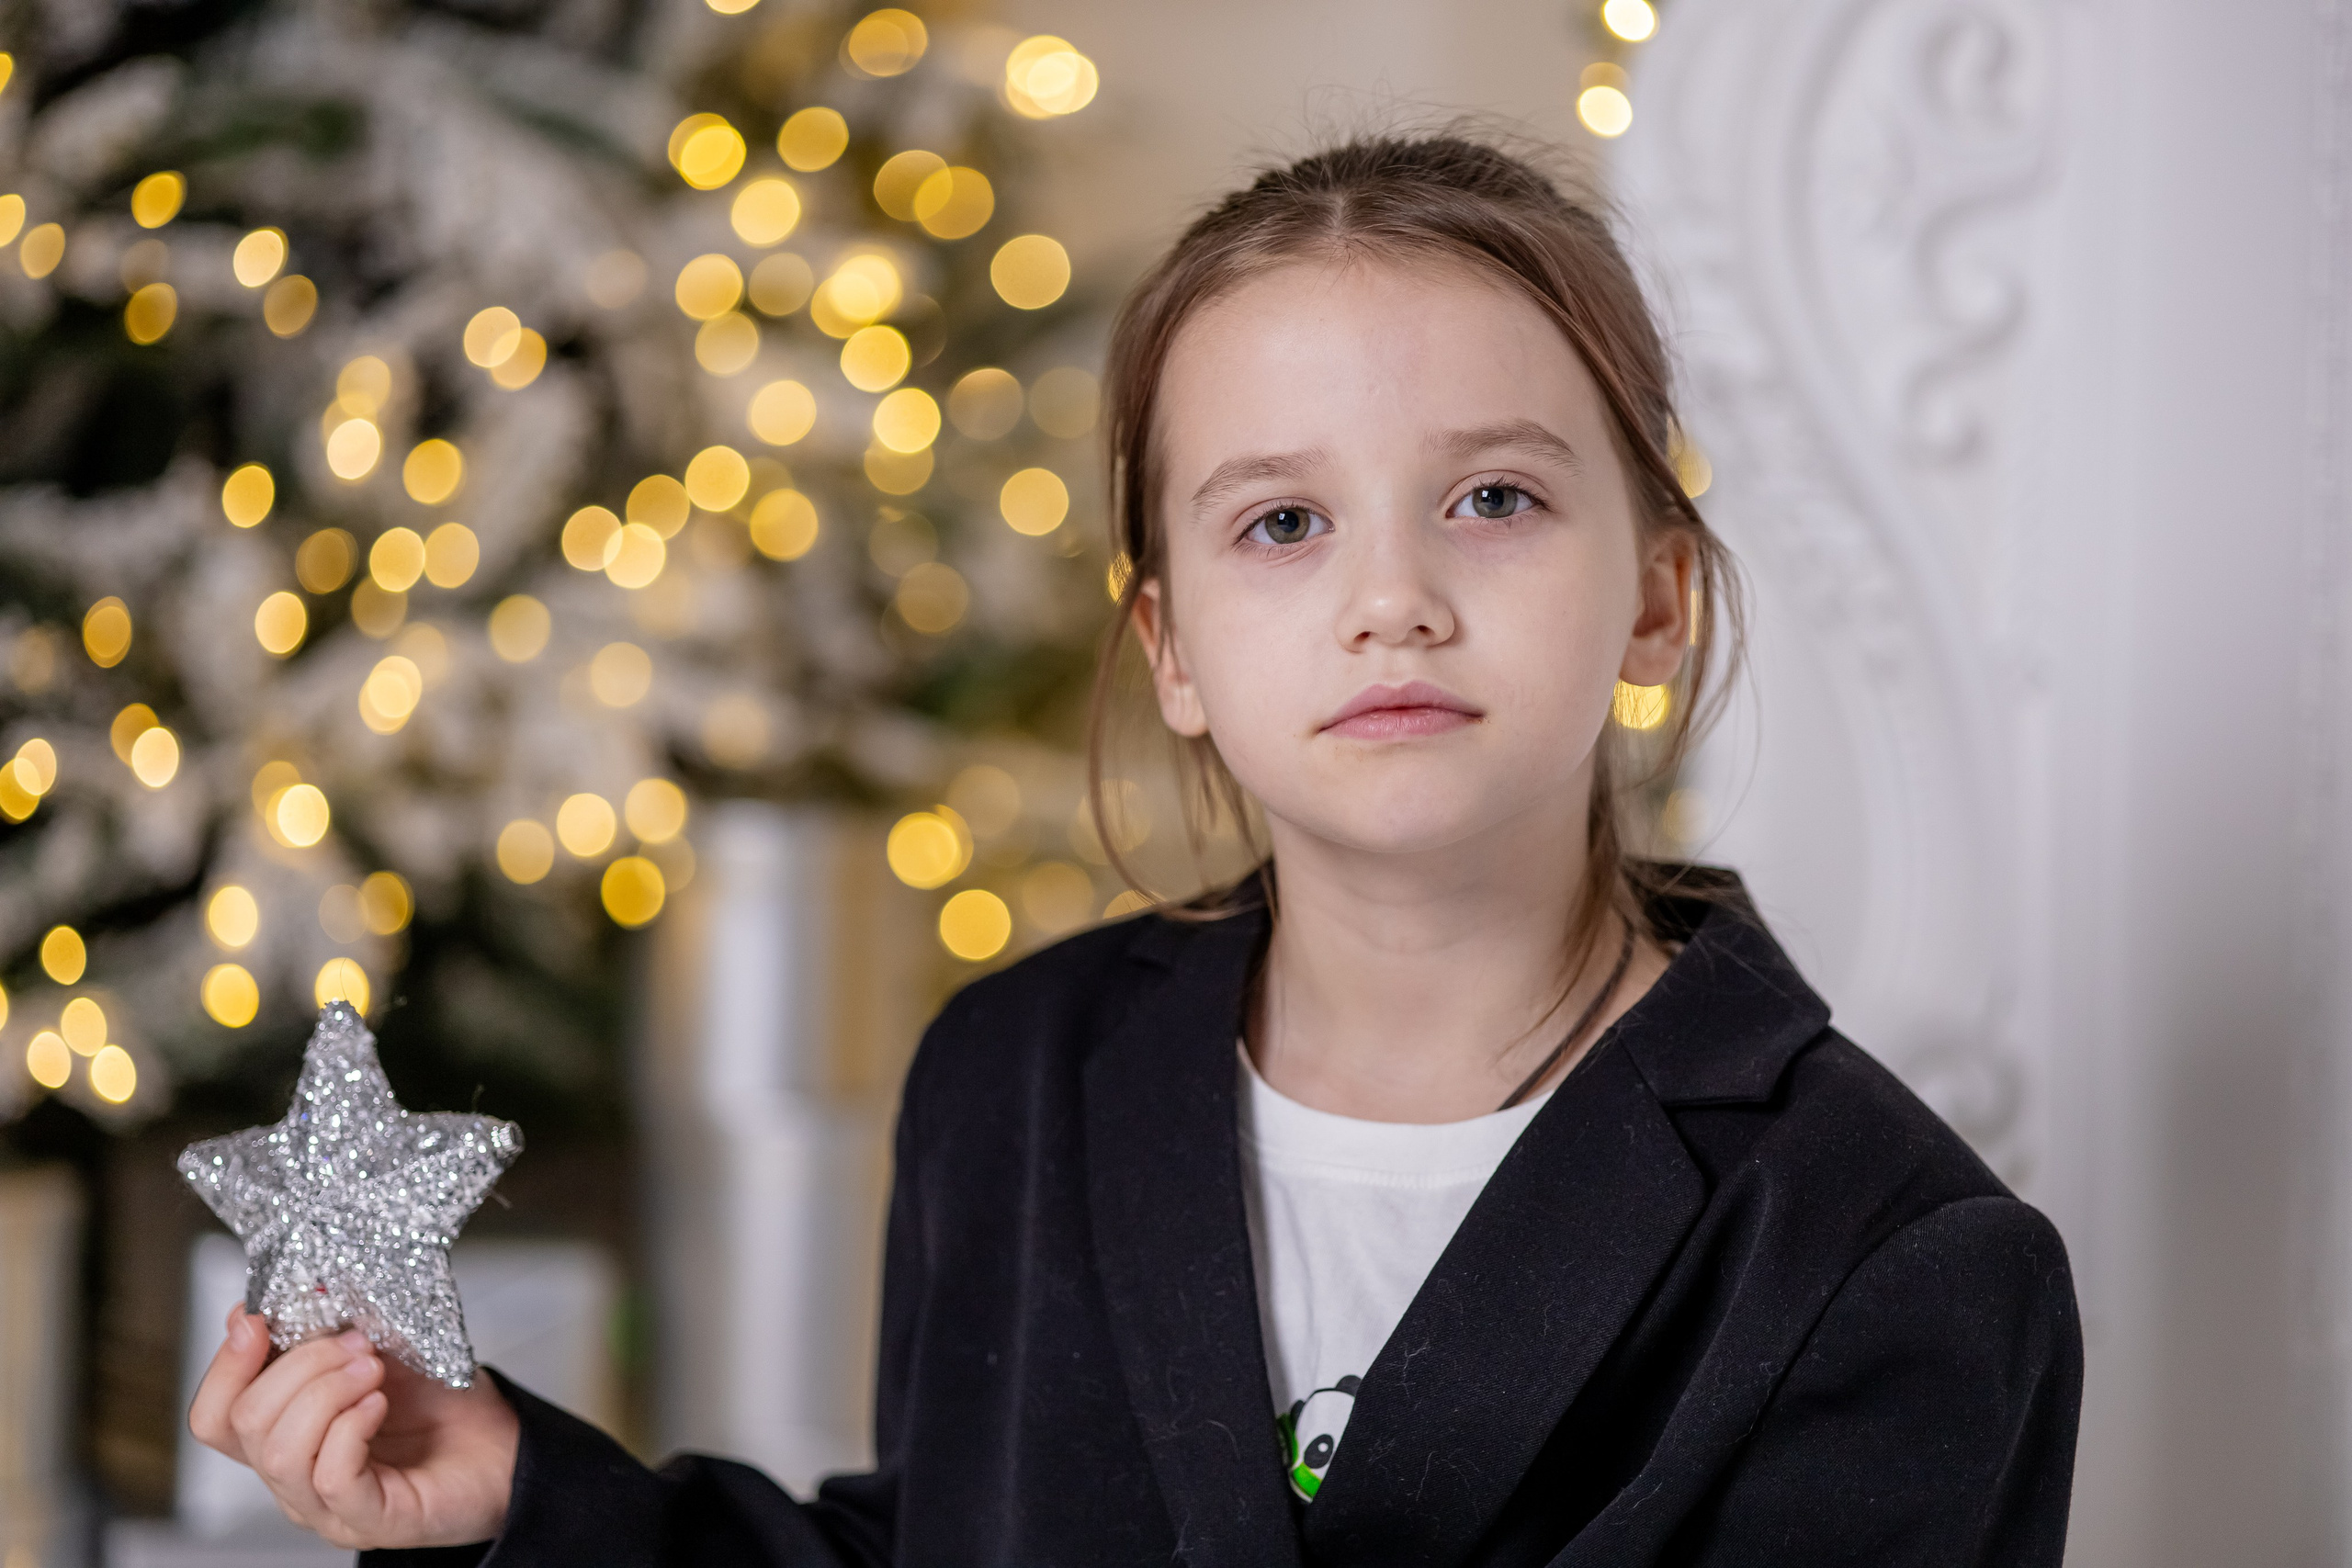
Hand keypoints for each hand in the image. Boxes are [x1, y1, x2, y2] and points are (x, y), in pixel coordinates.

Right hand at [189, 1305, 519, 1550]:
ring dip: (325, 1392)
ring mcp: (326, 1505)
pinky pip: (331, 1478)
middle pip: (244, 1425)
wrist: (504, 1444)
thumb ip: (325, 1330)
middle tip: (355, 1341)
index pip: (214, 1416)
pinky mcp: (369, 1520)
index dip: (225, 1364)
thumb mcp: (379, 1348)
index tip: (258, 1318)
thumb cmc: (442, 1401)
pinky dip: (351, 1428)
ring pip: (280, 1453)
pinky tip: (379, 1403)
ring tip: (372, 1367)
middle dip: (298, 1365)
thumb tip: (274, 1299)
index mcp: (284, 1433)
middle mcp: (294, 1475)